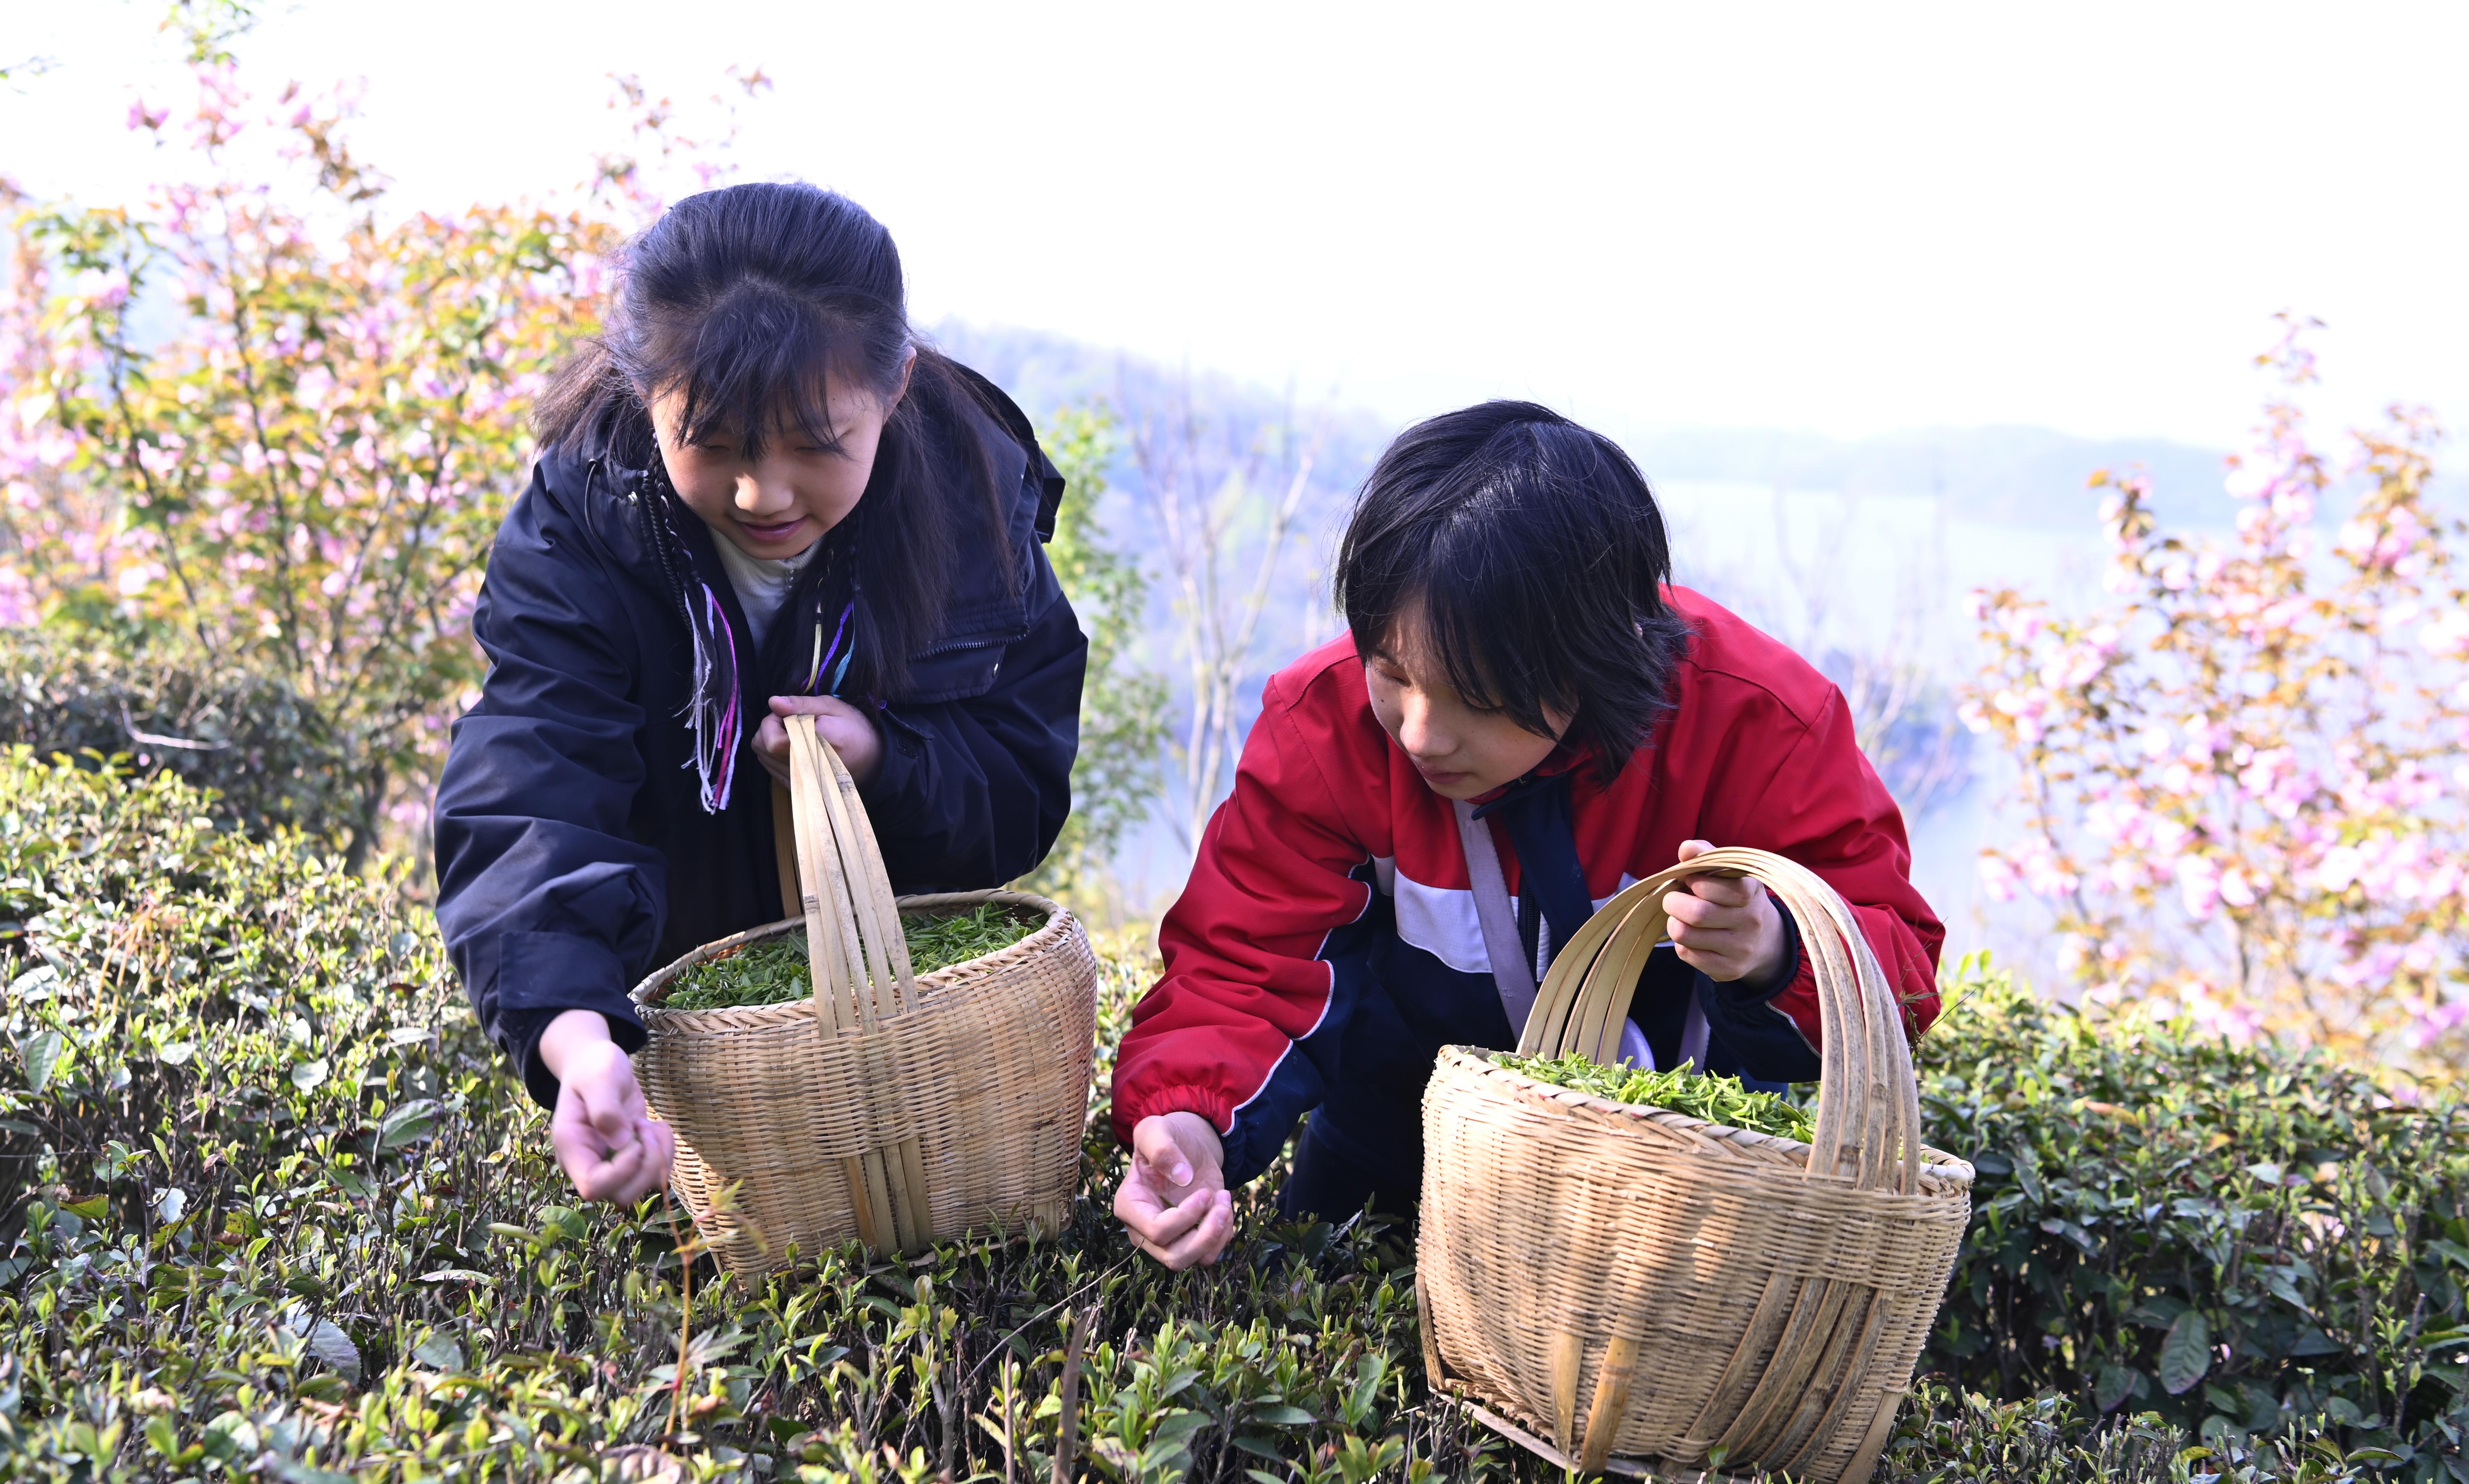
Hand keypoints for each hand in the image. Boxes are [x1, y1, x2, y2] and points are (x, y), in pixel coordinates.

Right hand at [539, 1009, 675, 1205]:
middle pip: (622, 1195)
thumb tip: (621, 1142)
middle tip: (643, 1127)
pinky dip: (666, 1152)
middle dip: (646, 1165)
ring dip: (659, 1157)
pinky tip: (657, 1126)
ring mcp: (611, 1163)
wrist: (597, 1065)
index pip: (593, 1187)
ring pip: (643, 1187)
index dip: (622, 1171)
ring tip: (650, 1125)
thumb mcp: (599, 1077)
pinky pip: (656, 1172)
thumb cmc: (594, 1067)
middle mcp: (589, 1163)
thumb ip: (605, 1108)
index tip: (634, 1138)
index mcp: (572, 1148)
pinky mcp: (632, 1157)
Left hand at [754, 696, 882, 787]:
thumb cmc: (855, 730)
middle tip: (790, 720)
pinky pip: (769, 767)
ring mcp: (799, 780)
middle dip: (769, 727)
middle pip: (762, 747)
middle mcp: (805, 768)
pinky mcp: (795, 785)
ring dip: (770, 740)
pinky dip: (774, 753)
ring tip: (794, 734)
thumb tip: (773, 702)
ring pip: (762, 756)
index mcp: (817, 745)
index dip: (773, 722)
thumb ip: (801, 705)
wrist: (872, 761)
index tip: (787, 713)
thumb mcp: (833, 708)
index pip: (773, 741)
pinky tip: (792, 746)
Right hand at [1114, 1111, 1233, 1269]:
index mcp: (1130, 1206)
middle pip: (1174, 1257)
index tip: (1205, 1193)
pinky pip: (1208, 1254)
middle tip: (1222, 1206)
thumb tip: (1182, 1177)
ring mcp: (1167, 1239)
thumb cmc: (1165, 1138)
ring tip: (1225, 1203)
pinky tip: (1224, 1208)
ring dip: (1217, 1235)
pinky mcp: (1189, 1239)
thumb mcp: (1156, 1130)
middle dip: (1205, 1236)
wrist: (1184, 1146)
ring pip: (1193, 1261)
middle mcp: (1144, 1230)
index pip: (1156, 1230)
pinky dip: (1223, 1236)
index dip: (1185, 1217)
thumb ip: (1162, 1149)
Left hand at [1664, 839, 1787, 984]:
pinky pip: (1687, 954)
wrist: (1765, 941)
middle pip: (1697, 914)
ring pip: (1686, 935)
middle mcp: (1750, 921)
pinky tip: (1690, 936)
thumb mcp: (1728, 873)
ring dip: (1673, 923)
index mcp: (1751, 891)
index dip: (1693, 880)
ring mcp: (1741, 948)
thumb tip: (1686, 848)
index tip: (1689, 879)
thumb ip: (1706, 856)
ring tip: (1679, 917)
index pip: (1714, 886)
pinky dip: (1680, 943)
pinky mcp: (1728, 969)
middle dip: (1674, 903)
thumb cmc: (1734, 898)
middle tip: (1673, 899)